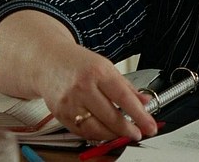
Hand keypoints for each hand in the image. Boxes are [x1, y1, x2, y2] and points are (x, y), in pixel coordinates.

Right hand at [37, 43, 157, 141]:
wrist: (48, 62)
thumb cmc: (79, 64)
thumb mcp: (107, 67)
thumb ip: (127, 86)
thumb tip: (145, 101)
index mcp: (99, 73)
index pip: (124, 98)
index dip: (139, 115)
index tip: (150, 126)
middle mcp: (83, 88)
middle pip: (110, 116)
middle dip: (127, 129)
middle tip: (138, 133)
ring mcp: (70, 102)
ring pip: (95, 128)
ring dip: (113, 135)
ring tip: (124, 135)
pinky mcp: (60, 114)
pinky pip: (81, 131)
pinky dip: (96, 135)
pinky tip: (106, 133)